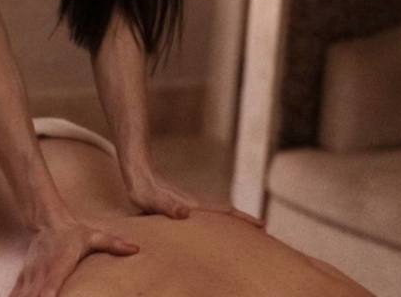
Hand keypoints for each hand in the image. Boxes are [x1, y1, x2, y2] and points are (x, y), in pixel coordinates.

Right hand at [9, 219, 138, 296]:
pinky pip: (15, 295)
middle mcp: (41, 273)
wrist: (49, 221)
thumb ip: (114, 244)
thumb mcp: (94, 236)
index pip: (50, 286)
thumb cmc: (73, 233)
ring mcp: (30, 276)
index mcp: (58, 265)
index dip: (46, 296)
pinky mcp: (24, 278)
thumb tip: (136, 249)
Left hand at [125, 166, 264, 228]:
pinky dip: (216, 220)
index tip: (261, 224)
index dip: (241, 219)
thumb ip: (168, 206)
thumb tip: (185, 213)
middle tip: (264, 229)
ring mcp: (190, 203)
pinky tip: (214, 226)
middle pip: (225, 212)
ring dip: (232, 220)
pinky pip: (205, 215)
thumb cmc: (143, 189)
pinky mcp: (182, 205)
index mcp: (193, 206)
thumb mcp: (153, 201)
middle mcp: (195, 204)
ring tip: (246, 229)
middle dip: (243, 220)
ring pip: (216, 212)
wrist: (137, 170)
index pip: (223, 212)